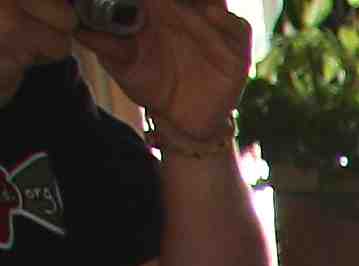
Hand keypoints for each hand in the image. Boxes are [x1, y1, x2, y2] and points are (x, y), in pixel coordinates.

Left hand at [71, 0, 248, 143]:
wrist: (182, 120)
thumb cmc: (151, 85)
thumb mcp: (123, 65)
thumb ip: (105, 45)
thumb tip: (80, 31)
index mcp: (158, 9)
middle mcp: (187, 13)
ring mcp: (212, 29)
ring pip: (214, 0)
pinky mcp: (234, 50)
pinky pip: (238, 27)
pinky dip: (228, 20)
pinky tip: (211, 15)